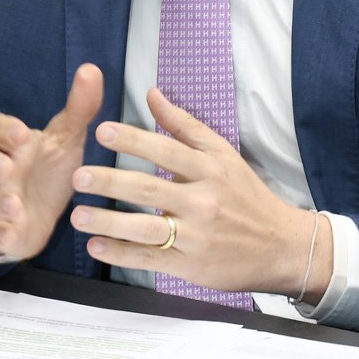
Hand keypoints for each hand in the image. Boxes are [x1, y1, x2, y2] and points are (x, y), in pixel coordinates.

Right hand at [0, 63, 102, 258]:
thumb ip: (79, 107)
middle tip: (8, 167)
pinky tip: (12, 231)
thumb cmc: (49, 170)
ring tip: (14, 203)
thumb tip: (92, 69)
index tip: (21, 133)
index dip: (2, 129)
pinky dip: (0, 232)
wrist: (40, 216)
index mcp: (11, 144)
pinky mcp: (0, 230)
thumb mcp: (67, 138)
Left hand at [70, 87, 331, 301]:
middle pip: (150, 190)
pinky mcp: (191, 264)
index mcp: (210, 169)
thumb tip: (152, 93)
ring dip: (109, 223)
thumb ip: (184, 125)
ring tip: (77, 216)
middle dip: (111, 182)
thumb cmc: (246, 195)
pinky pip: (151, 259)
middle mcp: (203, 201)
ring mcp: (196, 235)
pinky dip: (122, 254)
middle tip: (78, 176)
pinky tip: (97, 247)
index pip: (166, 151)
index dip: (133, 140)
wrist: (281, 245)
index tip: (101, 131)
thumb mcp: (222, 154)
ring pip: (146, 228)